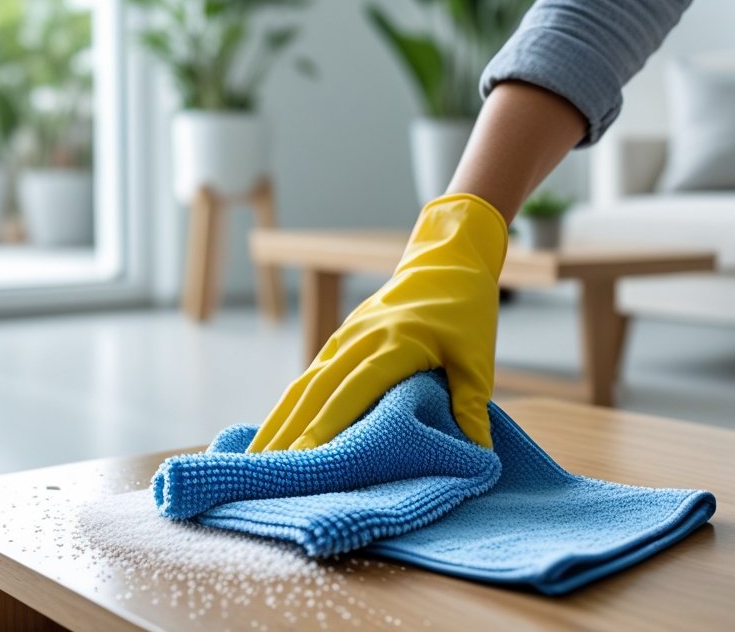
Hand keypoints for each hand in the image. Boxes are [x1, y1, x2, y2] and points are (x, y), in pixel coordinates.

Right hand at [249, 193, 507, 450]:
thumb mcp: (477, 357)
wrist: (445, 261)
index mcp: (396, 343)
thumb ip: (472, 403)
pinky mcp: (340, 340)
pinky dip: (288, 407)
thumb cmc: (465, 311)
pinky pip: (309, 377)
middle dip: (288, 433)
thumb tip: (479, 454)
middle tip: (264, 474)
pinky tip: (274, 434)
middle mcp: (361, 340)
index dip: (328, 425)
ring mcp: (345, 338)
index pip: (354, 390)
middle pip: (316, 391)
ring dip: (278, 422)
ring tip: (255, 461)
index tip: (304, 457)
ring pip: (304, 384)